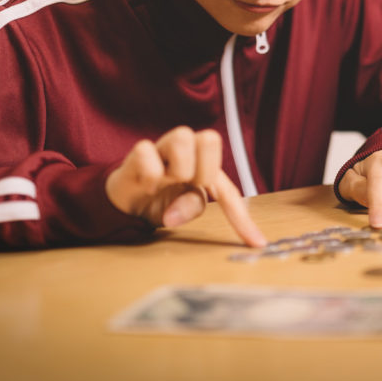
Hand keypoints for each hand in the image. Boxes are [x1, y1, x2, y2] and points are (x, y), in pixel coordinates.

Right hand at [105, 127, 265, 246]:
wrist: (126, 199)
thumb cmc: (160, 200)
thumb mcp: (182, 209)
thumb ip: (190, 206)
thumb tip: (172, 216)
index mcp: (204, 165)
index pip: (228, 189)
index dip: (240, 218)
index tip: (255, 243)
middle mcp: (186, 150)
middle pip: (211, 139)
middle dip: (203, 171)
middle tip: (188, 186)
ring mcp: (161, 148)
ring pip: (182, 137)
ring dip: (177, 169)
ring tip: (164, 184)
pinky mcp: (137, 154)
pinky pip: (146, 151)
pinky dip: (149, 173)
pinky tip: (147, 185)